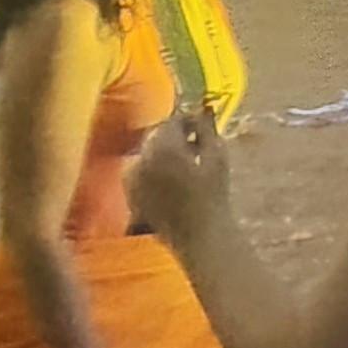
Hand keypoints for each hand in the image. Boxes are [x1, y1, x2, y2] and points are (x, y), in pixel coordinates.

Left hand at [129, 104, 230, 248]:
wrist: (199, 237)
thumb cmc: (213, 195)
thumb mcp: (217, 156)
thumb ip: (207, 129)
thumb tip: (203, 110)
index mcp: (162, 146)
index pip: (173, 121)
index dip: (190, 121)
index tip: (204, 127)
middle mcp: (141, 158)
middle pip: (156, 136)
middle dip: (174, 136)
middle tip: (196, 144)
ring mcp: (131, 178)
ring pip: (147, 154)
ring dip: (163, 153)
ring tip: (185, 163)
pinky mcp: (130, 196)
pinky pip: (140, 173)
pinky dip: (153, 170)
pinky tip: (171, 180)